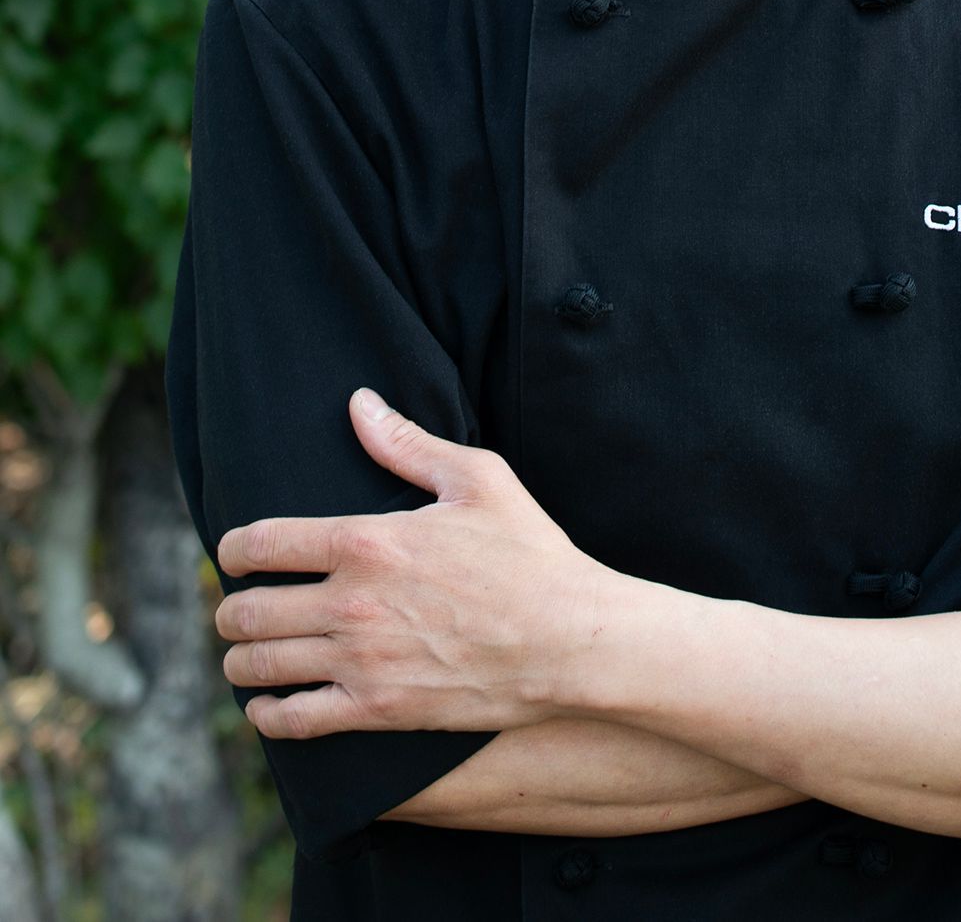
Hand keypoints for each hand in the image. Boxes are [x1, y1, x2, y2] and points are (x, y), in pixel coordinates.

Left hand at [214, 390, 608, 740]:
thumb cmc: (529, 553)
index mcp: (368, 541)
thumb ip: (408, 444)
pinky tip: (266, 705)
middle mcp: (351, 603)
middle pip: (248, 609)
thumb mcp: (478, 479)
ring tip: (243, 651)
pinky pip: (294, 720)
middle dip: (229, 606)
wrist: (568, 640)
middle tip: (235, 604)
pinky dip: (267, 715)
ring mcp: (360, 662)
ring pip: (260, 664)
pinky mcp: (377, 711)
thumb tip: (359, 404)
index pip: (263, 542)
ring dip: (239, 657)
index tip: (231, 552)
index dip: (232, 547)